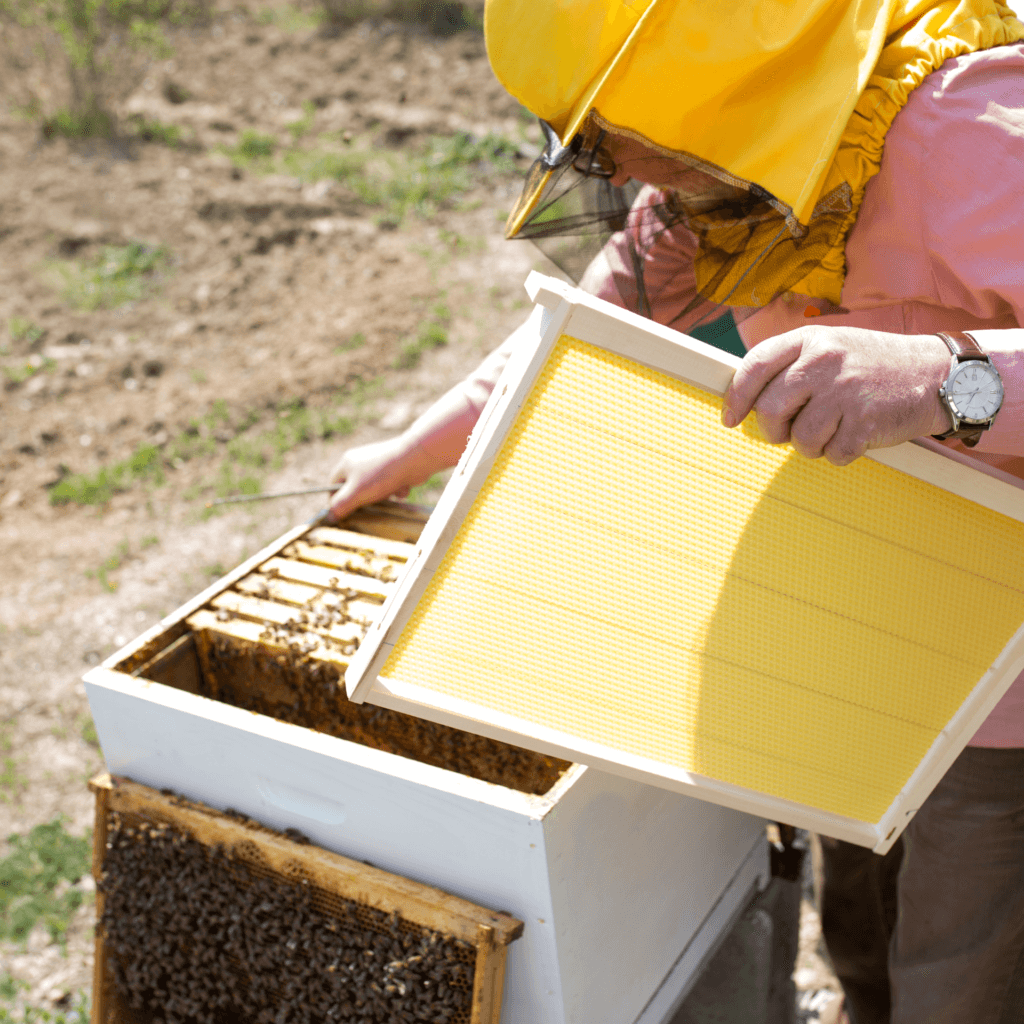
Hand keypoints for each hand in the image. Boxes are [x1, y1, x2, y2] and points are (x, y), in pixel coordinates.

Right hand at [326, 437, 428, 523]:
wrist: (415, 459)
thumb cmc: (381, 475)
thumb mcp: (356, 493)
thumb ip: (341, 505)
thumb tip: (328, 517)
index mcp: (346, 463)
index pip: (333, 486)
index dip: (337, 501)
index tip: (344, 514)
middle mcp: (360, 462)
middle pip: (355, 489)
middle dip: (365, 499)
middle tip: (371, 504)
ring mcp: (378, 464)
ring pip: (374, 490)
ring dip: (383, 496)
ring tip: (389, 492)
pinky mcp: (393, 469)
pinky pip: (389, 486)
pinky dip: (395, 490)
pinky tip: (401, 486)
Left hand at [721, 326, 952, 464]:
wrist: (937, 374)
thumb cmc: (873, 365)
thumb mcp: (831, 346)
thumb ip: (791, 365)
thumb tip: (744, 399)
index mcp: (810, 339)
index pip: (754, 366)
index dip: (736, 397)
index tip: (731, 418)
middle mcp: (824, 362)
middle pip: (769, 410)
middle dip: (773, 430)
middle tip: (786, 431)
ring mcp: (845, 393)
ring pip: (799, 439)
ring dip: (811, 444)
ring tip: (832, 428)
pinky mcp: (866, 423)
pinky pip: (832, 454)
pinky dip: (839, 453)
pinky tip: (855, 435)